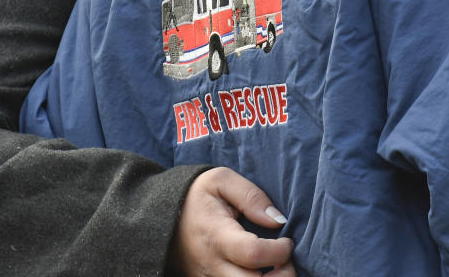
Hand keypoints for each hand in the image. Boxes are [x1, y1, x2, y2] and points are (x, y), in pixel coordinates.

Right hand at [173, 167, 294, 275]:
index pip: (254, 254)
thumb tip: (278, 220)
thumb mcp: (221, 180)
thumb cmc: (196, 196)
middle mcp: (212, 264)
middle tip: (286, 260)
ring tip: (276, 268)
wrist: (160, 215)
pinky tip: (262, 273)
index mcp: (217, 235)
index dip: (280, 251)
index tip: (287, 241)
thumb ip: (252, 196)